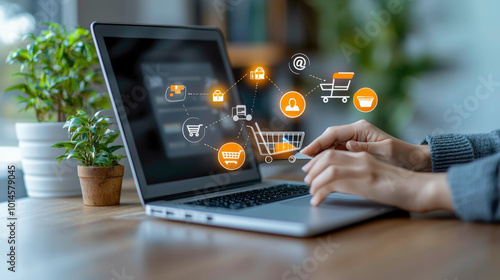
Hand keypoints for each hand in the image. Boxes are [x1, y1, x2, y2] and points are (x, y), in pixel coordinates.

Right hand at [301, 120, 430, 171]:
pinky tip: (322, 167)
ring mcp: (355, 140)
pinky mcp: (355, 148)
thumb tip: (347, 145)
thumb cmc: (402, 156)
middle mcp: (355, 132)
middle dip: (316, 149)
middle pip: (328, 138)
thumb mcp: (384, 152)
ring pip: (331, 145)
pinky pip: (337, 151)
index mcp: (361, 129)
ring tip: (310, 167)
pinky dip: (328, 159)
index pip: (332, 133)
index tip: (306, 152)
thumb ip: (364, 148)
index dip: (317, 143)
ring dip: (320, 155)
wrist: (414, 161)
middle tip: (305, 163)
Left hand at [302, 149, 452, 211]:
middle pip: (326, 156)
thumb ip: (359, 171)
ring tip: (312, 192)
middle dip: (312, 169)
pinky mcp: (365, 182)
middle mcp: (361, 158)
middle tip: (306, 181)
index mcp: (363, 155)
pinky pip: (334, 184)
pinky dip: (321, 192)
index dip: (316, 159)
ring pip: (328, 169)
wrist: (419, 189)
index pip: (332, 151)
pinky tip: (318, 200)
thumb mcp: (376, 173)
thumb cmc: (400, 185)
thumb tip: (340, 180)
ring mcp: (363, 169)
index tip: (308, 169)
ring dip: (315, 181)